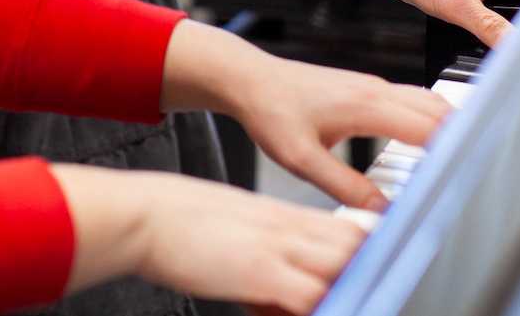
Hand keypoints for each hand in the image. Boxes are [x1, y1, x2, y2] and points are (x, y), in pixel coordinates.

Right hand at [52, 165, 365, 315]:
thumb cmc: (177, 220)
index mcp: (278, 214)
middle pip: (354, 242)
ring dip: (346, 288)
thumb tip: (282, 287)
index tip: (374, 264)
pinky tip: (303, 314)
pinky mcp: (260, 271)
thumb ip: (265, 245)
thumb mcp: (233, 222)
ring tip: (336, 304)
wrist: (145, 215)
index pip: (343, 224)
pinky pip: (310, 297)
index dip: (364, 245)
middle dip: (365, 268)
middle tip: (362, 291)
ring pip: (343, 264)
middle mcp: (284, 226)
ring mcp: (275, 247)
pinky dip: (318, 310)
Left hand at [160, 22, 449, 210]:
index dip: (454, 149)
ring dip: (450, 125)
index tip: (474, 170)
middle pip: (438, 110)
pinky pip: (413, 100)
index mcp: (365, 105)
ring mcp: (374, 86)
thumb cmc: (271, 113)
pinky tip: (434, 141)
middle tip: (485, 166)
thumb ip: (344, 187)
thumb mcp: (302, 160)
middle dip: (465, 136)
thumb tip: (382, 211)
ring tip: (469, 156)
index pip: (427, 127)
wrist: (252, 80)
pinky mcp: (369, 88)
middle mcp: (376, 90)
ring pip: (428, 101)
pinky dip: (432, 119)